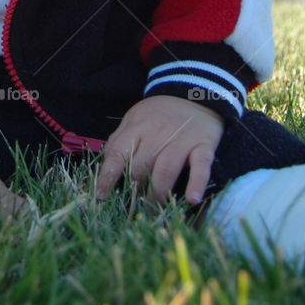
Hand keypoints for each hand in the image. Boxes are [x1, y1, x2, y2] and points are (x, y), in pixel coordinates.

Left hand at [95, 95, 224, 204]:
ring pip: (165, 169)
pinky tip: (192, 199)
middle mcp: (157, 134)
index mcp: (136, 128)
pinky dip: (196, 183)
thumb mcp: (134, 120)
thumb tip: (106, 171)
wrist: (194, 93)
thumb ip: (121, 142)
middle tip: (134, 208)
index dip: (107, 177)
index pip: (117, 154)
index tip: (101, 197)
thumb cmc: (158, 114)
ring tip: (154, 210)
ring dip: (158, 193)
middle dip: (135, 190)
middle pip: (140, 166)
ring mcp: (182, 140)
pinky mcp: (204, 146)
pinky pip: (200, 166)